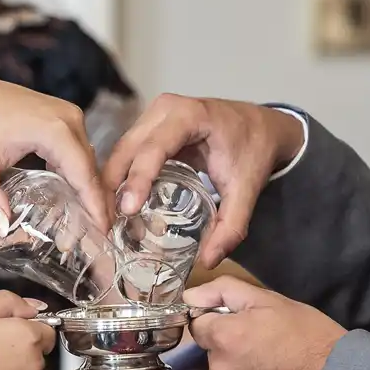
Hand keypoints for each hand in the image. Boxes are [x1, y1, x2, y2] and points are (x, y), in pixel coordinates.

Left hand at [0, 78, 110, 236]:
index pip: (84, 174)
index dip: (95, 204)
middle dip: (96, 202)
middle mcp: (68, 118)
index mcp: (54, 128)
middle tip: (98, 236)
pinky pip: (78, 150)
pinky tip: (77, 197)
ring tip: (91, 223)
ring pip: (87, 159)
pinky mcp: (63, 116)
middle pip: (90, 167)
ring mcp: (68, 114)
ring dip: (89, 189)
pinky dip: (79, 174)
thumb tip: (2, 227)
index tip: (103, 232)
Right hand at [102, 95, 305, 267]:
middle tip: (107, 224)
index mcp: (190, 115)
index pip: (155, 147)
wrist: (262, 125)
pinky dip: (120, 176)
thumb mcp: (247, 188)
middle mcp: (166, 108)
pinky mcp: (150, 125)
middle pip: (129, 148)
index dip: (138, 178)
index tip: (127, 209)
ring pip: (122, 149)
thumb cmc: (253, 149)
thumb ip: (231, 224)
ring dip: (111, 182)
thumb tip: (208, 260)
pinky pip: (128, 150)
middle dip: (113, 185)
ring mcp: (154, 114)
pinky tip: (117, 202)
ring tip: (108, 218)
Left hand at [183, 276, 343, 369]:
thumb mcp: (269, 299)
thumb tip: (191, 295)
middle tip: (264, 343)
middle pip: (211, 352)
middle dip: (230, 345)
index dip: (220, 321)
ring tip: (271, 365)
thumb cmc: (309, 337)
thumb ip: (223, 291)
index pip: (199, 324)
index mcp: (224, 337)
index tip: (242, 324)